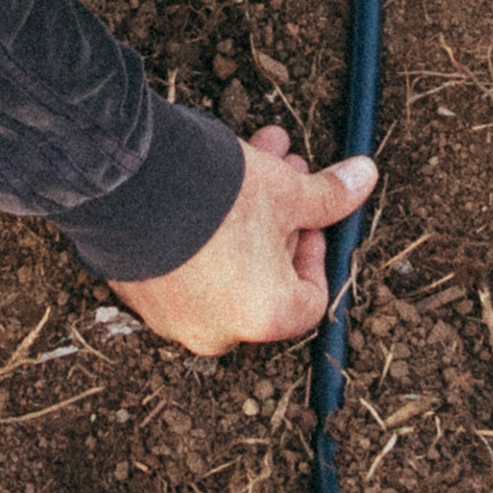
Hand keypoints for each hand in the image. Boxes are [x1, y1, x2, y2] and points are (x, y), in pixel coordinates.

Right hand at [110, 125, 378, 356]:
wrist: (126, 183)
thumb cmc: (217, 197)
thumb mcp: (285, 190)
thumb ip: (328, 196)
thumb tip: (366, 177)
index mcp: (265, 317)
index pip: (309, 299)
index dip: (315, 249)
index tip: (308, 215)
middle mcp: (218, 331)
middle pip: (264, 280)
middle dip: (277, 221)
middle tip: (280, 173)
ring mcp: (172, 318)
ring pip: (222, 271)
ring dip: (239, 221)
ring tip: (243, 161)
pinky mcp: (137, 295)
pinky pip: (180, 272)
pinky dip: (195, 239)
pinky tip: (197, 189)